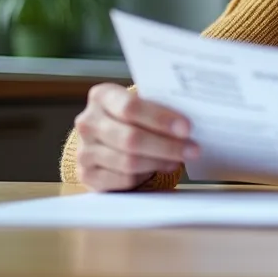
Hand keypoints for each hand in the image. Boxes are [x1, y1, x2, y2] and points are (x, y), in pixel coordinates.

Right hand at [72, 83, 197, 190]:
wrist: (106, 139)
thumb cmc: (133, 118)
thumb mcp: (142, 104)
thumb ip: (159, 107)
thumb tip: (192, 121)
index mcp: (102, 96)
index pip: (130, 107)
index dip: (160, 119)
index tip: (187, 128)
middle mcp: (88, 122)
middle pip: (131, 138)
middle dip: (167, 146)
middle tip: (193, 149)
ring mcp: (84, 151)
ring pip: (129, 161)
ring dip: (160, 161)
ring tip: (179, 158)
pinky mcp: (87, 174)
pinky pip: (122, 180)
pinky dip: (146, 175)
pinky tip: (160, 167)